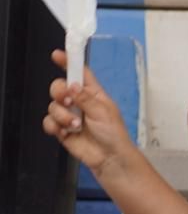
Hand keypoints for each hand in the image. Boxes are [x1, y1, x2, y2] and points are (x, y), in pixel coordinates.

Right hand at [41, 49, 133, 174]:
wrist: (109, 158)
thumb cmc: (113, 134)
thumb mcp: (103, 112)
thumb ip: (85, 98)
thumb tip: (72, 85)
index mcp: (93, 94)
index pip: (80, 73)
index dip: (69, 62)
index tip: (57, 55)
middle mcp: (79, 102)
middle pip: (59, 87)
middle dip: (60, 93)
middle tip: (68, 102)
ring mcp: (70, 115)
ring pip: (52, 106)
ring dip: (62, 115)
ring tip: (76, 126)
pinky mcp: (62, 129)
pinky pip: (48, 122)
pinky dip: (55, 126)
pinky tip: (66, 132)